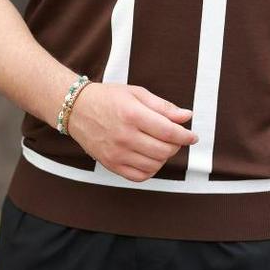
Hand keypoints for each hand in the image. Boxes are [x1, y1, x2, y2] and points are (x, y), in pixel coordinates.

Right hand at [67, 82, 198, 180]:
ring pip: (154, 165)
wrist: (77, 109)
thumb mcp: (137, 93)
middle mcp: (124, 136)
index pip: (167, 131)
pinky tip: (150, 157)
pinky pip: (139, 176)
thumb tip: (186, 116)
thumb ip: (163, 106)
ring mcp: (116, 153)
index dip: (185, 136)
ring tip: (161, 146)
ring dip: (164, 157)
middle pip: (163, 150)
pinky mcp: (110, 164)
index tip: (192, 136)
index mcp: (132, 114)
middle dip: (176, 145)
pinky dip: (150, 169)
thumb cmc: (109, 98)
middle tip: (175, 138)